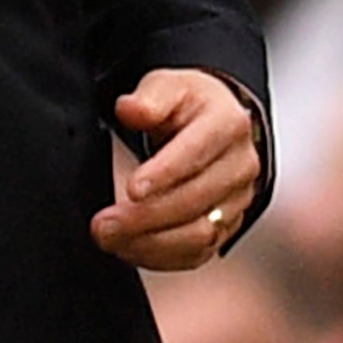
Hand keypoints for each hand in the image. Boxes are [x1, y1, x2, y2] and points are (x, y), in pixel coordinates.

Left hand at [90, 68, 260, 269]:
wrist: (216, 124)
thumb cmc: (187, 105)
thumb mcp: (167, 86)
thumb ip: (149, 97)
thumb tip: (129, 109)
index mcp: (227, 123)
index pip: (196, 153)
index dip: (164, 173)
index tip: (131, 188)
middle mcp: (240, 165)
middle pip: (196, 200)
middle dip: (146, 216)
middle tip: (103, 224)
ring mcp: (237, 201)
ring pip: (200, 234)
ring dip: (151, 243)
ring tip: (110, 239)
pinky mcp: (227, 227)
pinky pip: (198, 253)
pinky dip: (161, 257)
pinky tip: (129, 249)